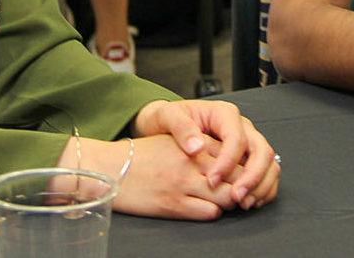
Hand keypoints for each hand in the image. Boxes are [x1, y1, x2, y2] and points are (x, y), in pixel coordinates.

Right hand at [67, 135, 235, 219]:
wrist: (109, 169)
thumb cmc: (139, 155)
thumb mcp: (171, 140)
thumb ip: (198, 145)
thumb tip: (223, 156)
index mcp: (193, 143)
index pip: (233, 153)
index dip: (243, 165)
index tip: (243, 172)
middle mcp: (192, 162)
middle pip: (236, 174)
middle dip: (243, 184)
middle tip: (241, 190)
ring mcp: (184, 184)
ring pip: (227, 195)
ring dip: (230, 200)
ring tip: (225, 200)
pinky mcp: (175, 205)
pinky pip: (210, 213)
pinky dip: (214, 212)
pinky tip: (207, 208)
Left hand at [132, 99, 278, 209]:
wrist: (167, 123)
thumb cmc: (169, 119)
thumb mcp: (168, 116)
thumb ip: (181, 128)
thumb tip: (197, 147)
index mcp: (224, 114)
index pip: (236, 138)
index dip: (228, 162)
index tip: (212, 181)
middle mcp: (241, 127)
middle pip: (261, 150)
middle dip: (252, 176)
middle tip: (236, 197)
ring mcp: (248, 141)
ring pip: (269, 162)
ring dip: (261, 185)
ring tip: (244, 203)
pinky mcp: (248, 156)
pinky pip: (267, 172)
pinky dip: (264, 188)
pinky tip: (251, 201)